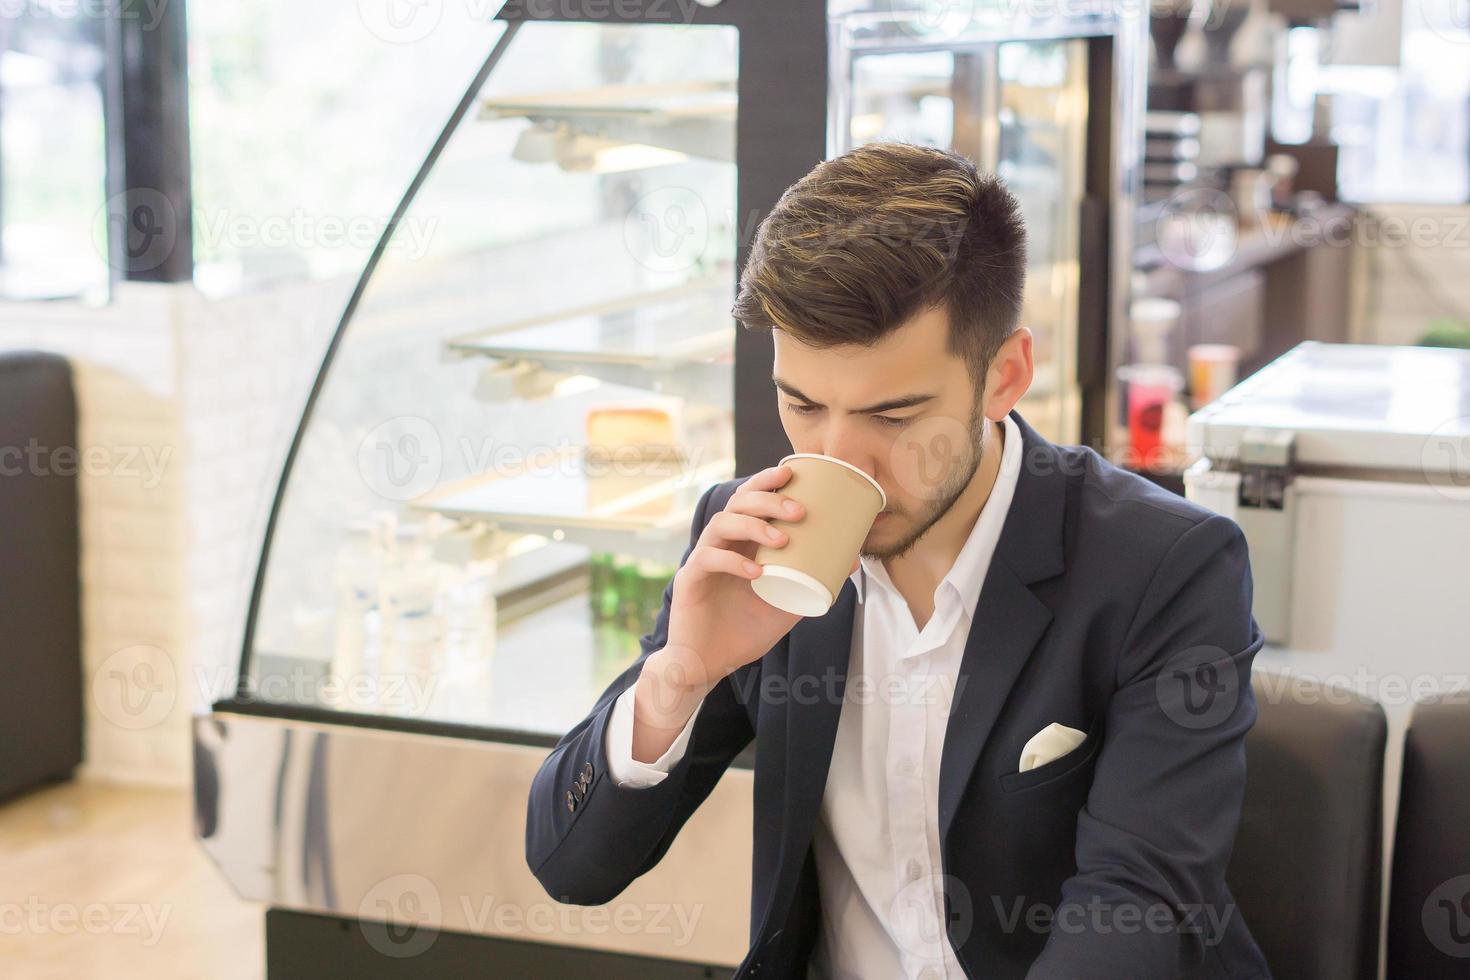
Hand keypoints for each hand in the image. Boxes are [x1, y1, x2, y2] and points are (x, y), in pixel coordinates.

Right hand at [632, 465, 860, 759]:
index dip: (766, 482)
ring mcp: (703, 559)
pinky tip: (756, 572)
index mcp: (741, 542)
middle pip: (738, 503)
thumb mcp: (788, 604)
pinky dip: (733, 561)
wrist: (709, 665)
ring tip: (782, 539)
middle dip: (768, 500)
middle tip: (798, 511)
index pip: (750, 500)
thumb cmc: (745, 631)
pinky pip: (708, 559)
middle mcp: (721, 543)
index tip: (792, 474)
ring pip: (722, 523)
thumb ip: (813, 581)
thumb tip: (852, 560)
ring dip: (754, 526)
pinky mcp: (689, 580)